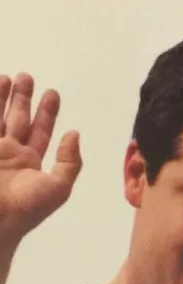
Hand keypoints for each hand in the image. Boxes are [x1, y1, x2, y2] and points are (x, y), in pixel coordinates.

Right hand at [0, 73, 81, 243]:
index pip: (40, 132)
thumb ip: (70, 161)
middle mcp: (9, 153)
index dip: (47, 113)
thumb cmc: (26, 207)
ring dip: (2, 97)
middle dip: (23, 99)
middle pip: (17, 119)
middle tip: (28, 77)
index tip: (53, 93)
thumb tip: (74, 134)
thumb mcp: (58, 187)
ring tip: (9, 76)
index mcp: (30, 163)